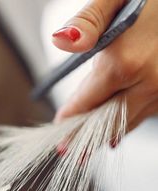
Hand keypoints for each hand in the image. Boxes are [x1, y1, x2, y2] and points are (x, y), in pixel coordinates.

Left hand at [52, 0, 157, 139]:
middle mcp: (150, 83)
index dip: (70, 116)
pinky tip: (114, 127)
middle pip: (105, 122)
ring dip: (105, 132)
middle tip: (68, 151)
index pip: (87, 102)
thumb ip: (88, 21)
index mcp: (127, 63)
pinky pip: (144, 114)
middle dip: (84, 137)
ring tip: (86, 145)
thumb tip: (62, 40)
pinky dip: (126, 120)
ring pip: (127, 122)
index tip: (59, 127)